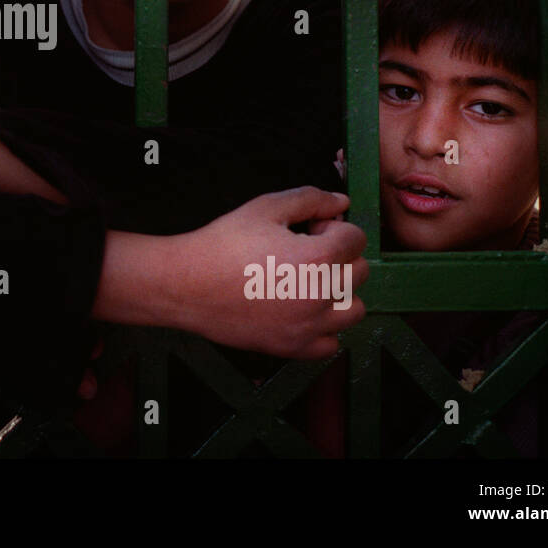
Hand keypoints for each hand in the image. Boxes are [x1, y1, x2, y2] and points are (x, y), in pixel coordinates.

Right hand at [167, 187, 367, 357]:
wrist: (187, 284)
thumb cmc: (223, 243)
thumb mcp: (265, 207)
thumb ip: (310, 199)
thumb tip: (341, 202)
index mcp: (317, 258)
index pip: (356, 239)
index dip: (334, 228)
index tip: (311, 230)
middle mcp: (320, 296)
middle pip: (360, 273)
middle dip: (340, 257)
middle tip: (306, 253)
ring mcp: (308, 326)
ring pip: (354, 310)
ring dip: (340, 293)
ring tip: (309, 283)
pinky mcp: (293, 347)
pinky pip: (332, 343)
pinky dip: (324, 327)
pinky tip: (301, 310)